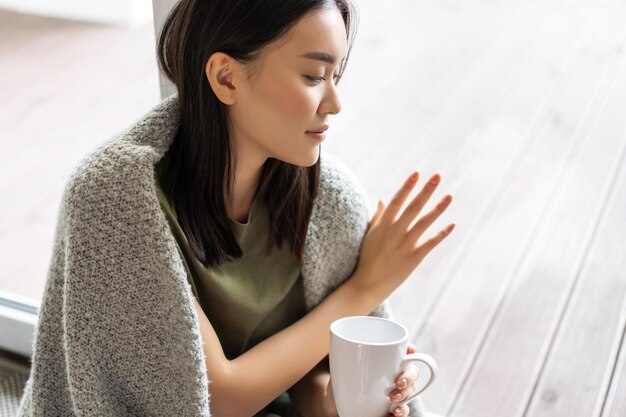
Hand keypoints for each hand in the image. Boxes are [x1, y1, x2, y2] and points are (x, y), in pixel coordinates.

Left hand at [323, 344, 418, 416]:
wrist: (337, 402)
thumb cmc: (343, 378)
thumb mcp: (343, 364)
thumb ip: (347, 354)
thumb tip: (342, 345)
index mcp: (387, 361)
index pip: (405, 352)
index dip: (410, 350)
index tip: (409, 349)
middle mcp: (395, 376)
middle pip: (413, 372)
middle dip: (410, 376)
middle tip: (398, 382)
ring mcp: (396, 393)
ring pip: (411, 392)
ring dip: (406, 395)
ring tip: (393, 399)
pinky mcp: (392, 409)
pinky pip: (403, 411)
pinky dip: (401, 412)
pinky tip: (394, 412)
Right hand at [353, 171, 453, 299]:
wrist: (367, 284)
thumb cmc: (367, 257)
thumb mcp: (369, 234)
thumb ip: (378, 216)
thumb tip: (384, 199)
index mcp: (382, 225)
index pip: (397, 201)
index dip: (407, 187)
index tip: (416, 173)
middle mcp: (395, 232)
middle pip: (414, 207)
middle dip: (426, 190)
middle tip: (437, 176)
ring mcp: (405, 245)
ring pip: (425, 222)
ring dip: (438, 208)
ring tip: (450, 196)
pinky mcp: (414, 257)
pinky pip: (431, 243)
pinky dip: (442, 233)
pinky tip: (452, 224)